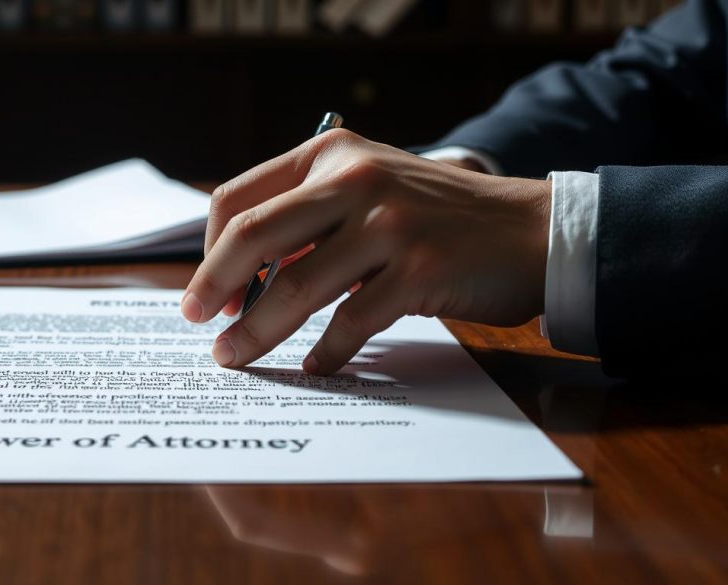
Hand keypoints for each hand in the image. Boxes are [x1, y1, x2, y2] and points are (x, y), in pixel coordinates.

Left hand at [181, 129, 550, 374]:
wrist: (529, 229)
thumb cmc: (436, 217)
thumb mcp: (367, 190)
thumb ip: (307, 217)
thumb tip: (236, 276)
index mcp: (330, 155)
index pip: (238, 198)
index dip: (208, 251)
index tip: (200, 292)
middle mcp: (354, 178)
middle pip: (253, 237)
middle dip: (212, 287)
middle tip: (198, 325)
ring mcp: (389, 223)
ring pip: (296, 286)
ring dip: (257, 331)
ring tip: (235, 359)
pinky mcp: (420, 270)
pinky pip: (351, 322)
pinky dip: (327, 352)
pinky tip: (317, 366)